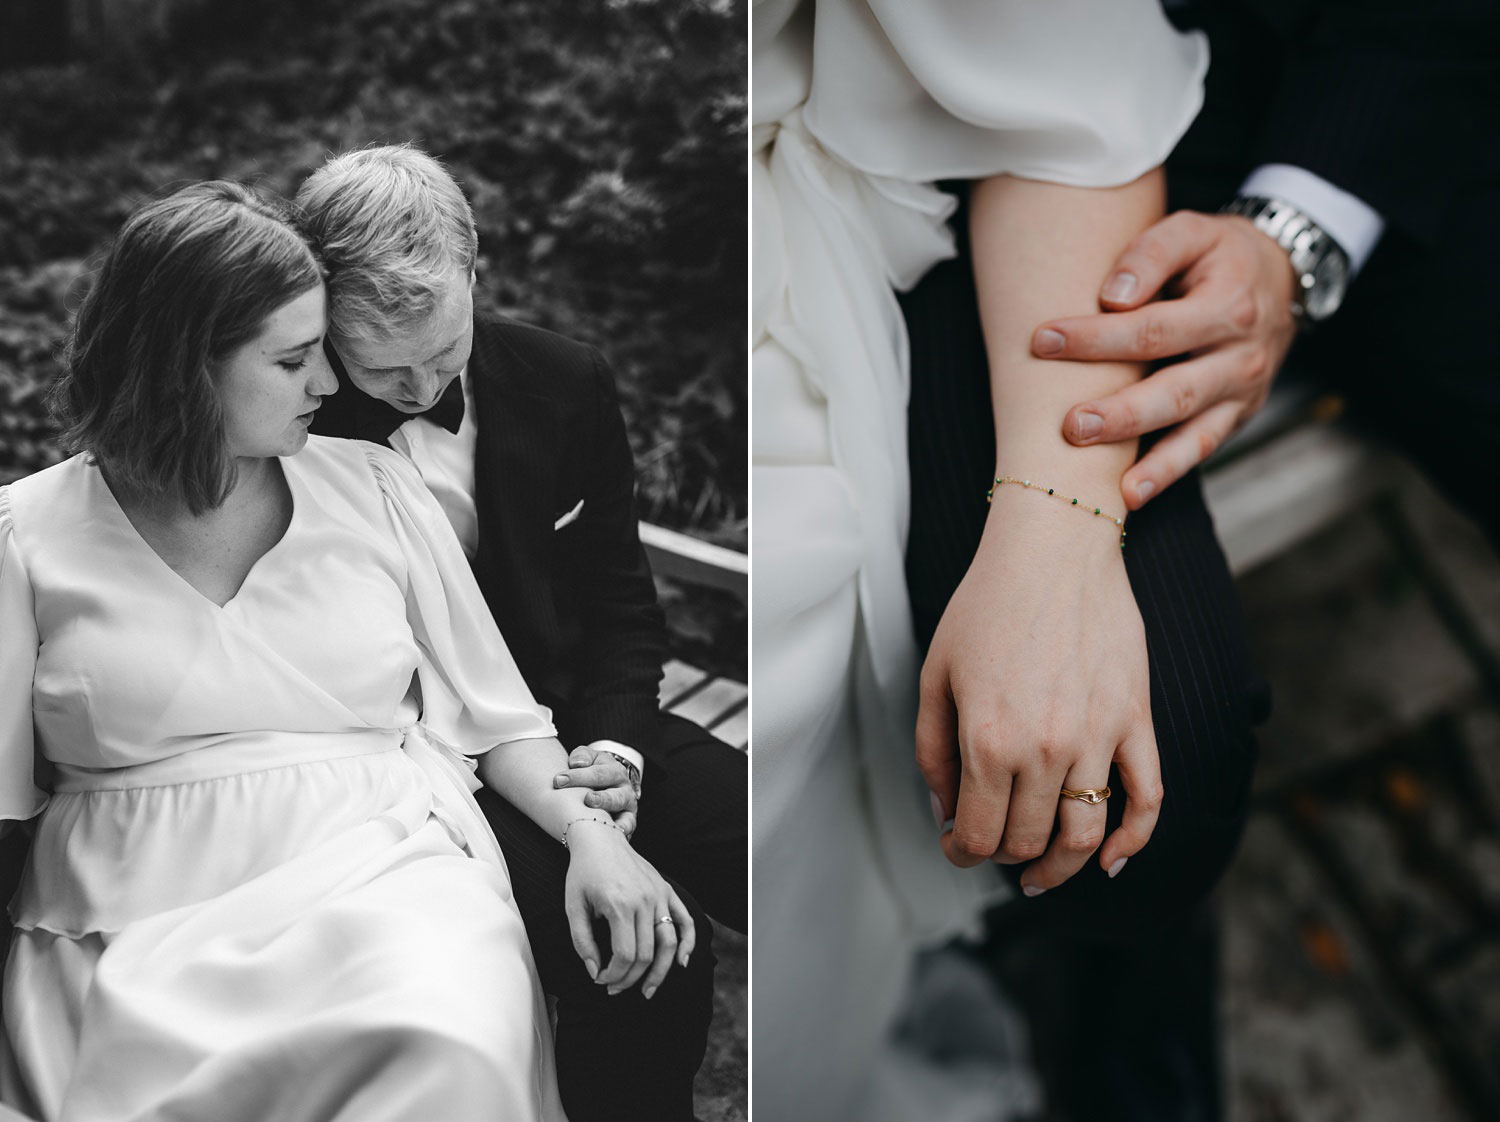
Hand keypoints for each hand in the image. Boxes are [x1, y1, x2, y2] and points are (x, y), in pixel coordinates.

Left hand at [554, 745, 637, 836]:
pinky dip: (621, 831)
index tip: (557, 780)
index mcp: (614, 770)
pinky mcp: (628, 822)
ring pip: (623, 811)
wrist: (608, 784)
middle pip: (613, 794)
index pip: (597, 773)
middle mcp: (624, 788)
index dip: (578, 777)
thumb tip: (576, 763)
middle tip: (586, 799)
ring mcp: (627, 806)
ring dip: (609, 813)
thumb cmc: (592, 771)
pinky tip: (608, 835)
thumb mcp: (588, 758)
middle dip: (600, 798)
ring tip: (596, 815)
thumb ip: (582, 756)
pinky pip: (627, 827)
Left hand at [563, 821, 695, 999]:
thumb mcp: (573, 907)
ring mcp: (659, 895)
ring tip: (647, 991)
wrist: (600, 838)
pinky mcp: (666, 890)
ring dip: (660, 972)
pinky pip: (685, 921)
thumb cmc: (582, 874)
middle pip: (647, 954)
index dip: (614, 976)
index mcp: (619, 905)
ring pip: (669, 943)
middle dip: (630, 979)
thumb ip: (582, 942)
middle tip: (615, 989)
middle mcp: (644, 900)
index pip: (626, 955)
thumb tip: (595, 972)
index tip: (600, 980)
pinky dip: (688, 944)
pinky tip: (681, 963)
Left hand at [915, 491, 1161, 892]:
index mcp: (989, 741)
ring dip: (1061, 866)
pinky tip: (1111, 858)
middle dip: (1002, 855)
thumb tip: (946, 812)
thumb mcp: (936, 675)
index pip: (980, 836)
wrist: (1053, 548)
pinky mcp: (1136, 721)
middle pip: (1028, 841)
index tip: (956, 845)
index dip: (963, 853)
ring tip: (1041, 871)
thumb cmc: (986, 605)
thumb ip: (933, 751)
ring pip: (1085, 835)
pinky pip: (1149, 799)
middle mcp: (1046, 749)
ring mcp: (1098, 738)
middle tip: (989, 843)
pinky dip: (1133, 840)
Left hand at [1031, 211, 1297, 508]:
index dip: (1096, 338)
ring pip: (1192, 430)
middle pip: (1174, 389)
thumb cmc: (1218, 255)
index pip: (1152, 328)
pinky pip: (1202, 448)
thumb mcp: (1192, 231)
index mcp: (1227, 305)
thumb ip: (1151, 254)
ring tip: (1107, 481)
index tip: (1042, 341)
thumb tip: (1111, 298)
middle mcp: (1241, 355)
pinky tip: (1130, 495)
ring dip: (1147, 458)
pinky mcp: (1236, 415)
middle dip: (1121, 412)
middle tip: (1070, 426)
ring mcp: (1241, 391)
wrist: (1280, 276)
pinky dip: (1167, 473)